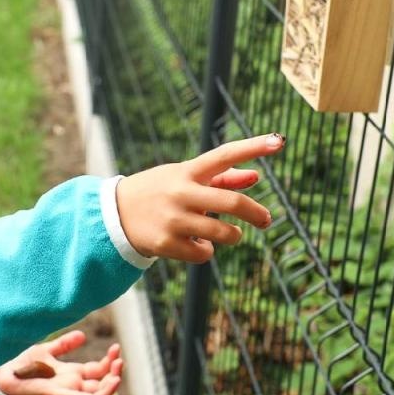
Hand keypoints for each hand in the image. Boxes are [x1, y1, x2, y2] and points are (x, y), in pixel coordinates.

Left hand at [0, 331, 122, 394]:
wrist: (2, 373)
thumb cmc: (23, 364)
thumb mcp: (47, 350)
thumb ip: (65, 345)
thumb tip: (83, 335)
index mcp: (71, 374)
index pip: (98, 372)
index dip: (110, 362)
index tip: (117, 348)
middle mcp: (70, 385)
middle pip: (101, 386)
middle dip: (114, 375)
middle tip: (120, 362)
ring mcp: (63, 391)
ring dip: (107, 390)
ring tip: (116, 377)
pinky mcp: (52, 394)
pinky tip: (94, 394)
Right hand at [114, 133, 282, 262]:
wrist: (114, 215)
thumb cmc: (161, 192)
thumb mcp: (186, 179)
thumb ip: (223, 178)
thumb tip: (256, 176)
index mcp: (188, 171)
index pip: (225, 155)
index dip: (253, 147)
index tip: (279, 140)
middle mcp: (181, 192)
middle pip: (232, 204)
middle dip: (257, 213)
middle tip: (267, 219)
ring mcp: (173, 219)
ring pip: (224, 234)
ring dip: (233, 236)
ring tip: (226, 234)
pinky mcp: (166, 244)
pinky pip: (204, 254)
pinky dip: (206, 251)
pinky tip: (194, 244)